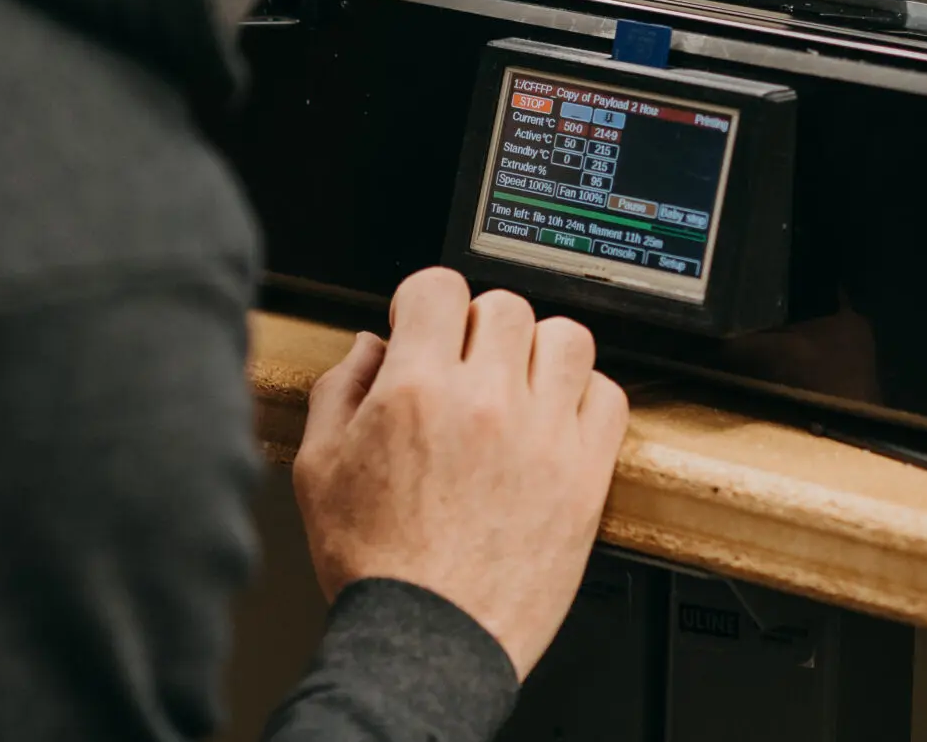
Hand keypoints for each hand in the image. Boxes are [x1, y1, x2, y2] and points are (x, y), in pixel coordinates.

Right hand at [292, 268, 628, 679]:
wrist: (427, 640)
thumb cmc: (376, 566)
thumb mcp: (318, 468)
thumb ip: (339, 390)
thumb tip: (369, 345)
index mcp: (417, 390)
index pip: (439, 285)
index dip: (425, 299)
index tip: (425, 323)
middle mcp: (485, 401)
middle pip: (504, 305)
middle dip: (478, 326)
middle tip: (466, 363)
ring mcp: (543, 435)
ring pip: (566, 337)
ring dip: (539, 351)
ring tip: (517, 384)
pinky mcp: (585, 475)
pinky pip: (608, 397)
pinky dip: (585, 397)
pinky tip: (555, 420)